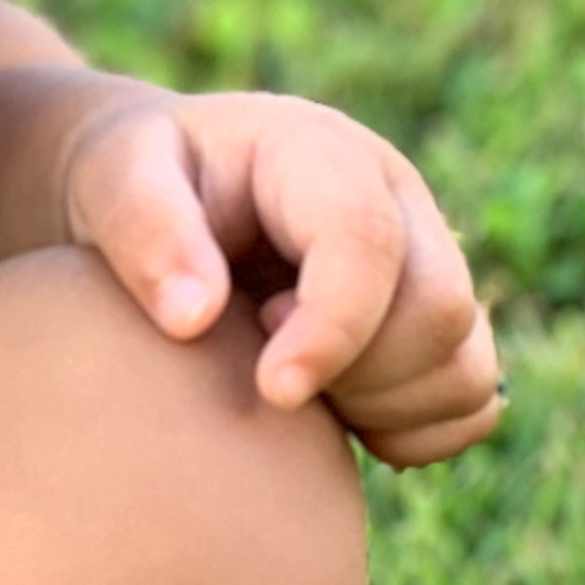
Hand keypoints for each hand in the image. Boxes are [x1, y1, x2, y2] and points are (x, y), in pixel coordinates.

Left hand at [59, 88, 504, 466]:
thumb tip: (192, 318)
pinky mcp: (436, 323)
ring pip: (464, 366)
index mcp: (323, 153)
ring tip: (284, 370)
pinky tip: (331, 410)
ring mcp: (428, 263)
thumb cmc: (129, 178)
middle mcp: (397, 202)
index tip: (272, 390)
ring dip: (382, 405)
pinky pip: (472, 404)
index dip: (331, 329)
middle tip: (257, 361)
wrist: (154, 195)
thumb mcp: (112, 178)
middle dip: (354, 370)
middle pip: (436, 312)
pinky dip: (413, 430)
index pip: (367, 243)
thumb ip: (144, 232)